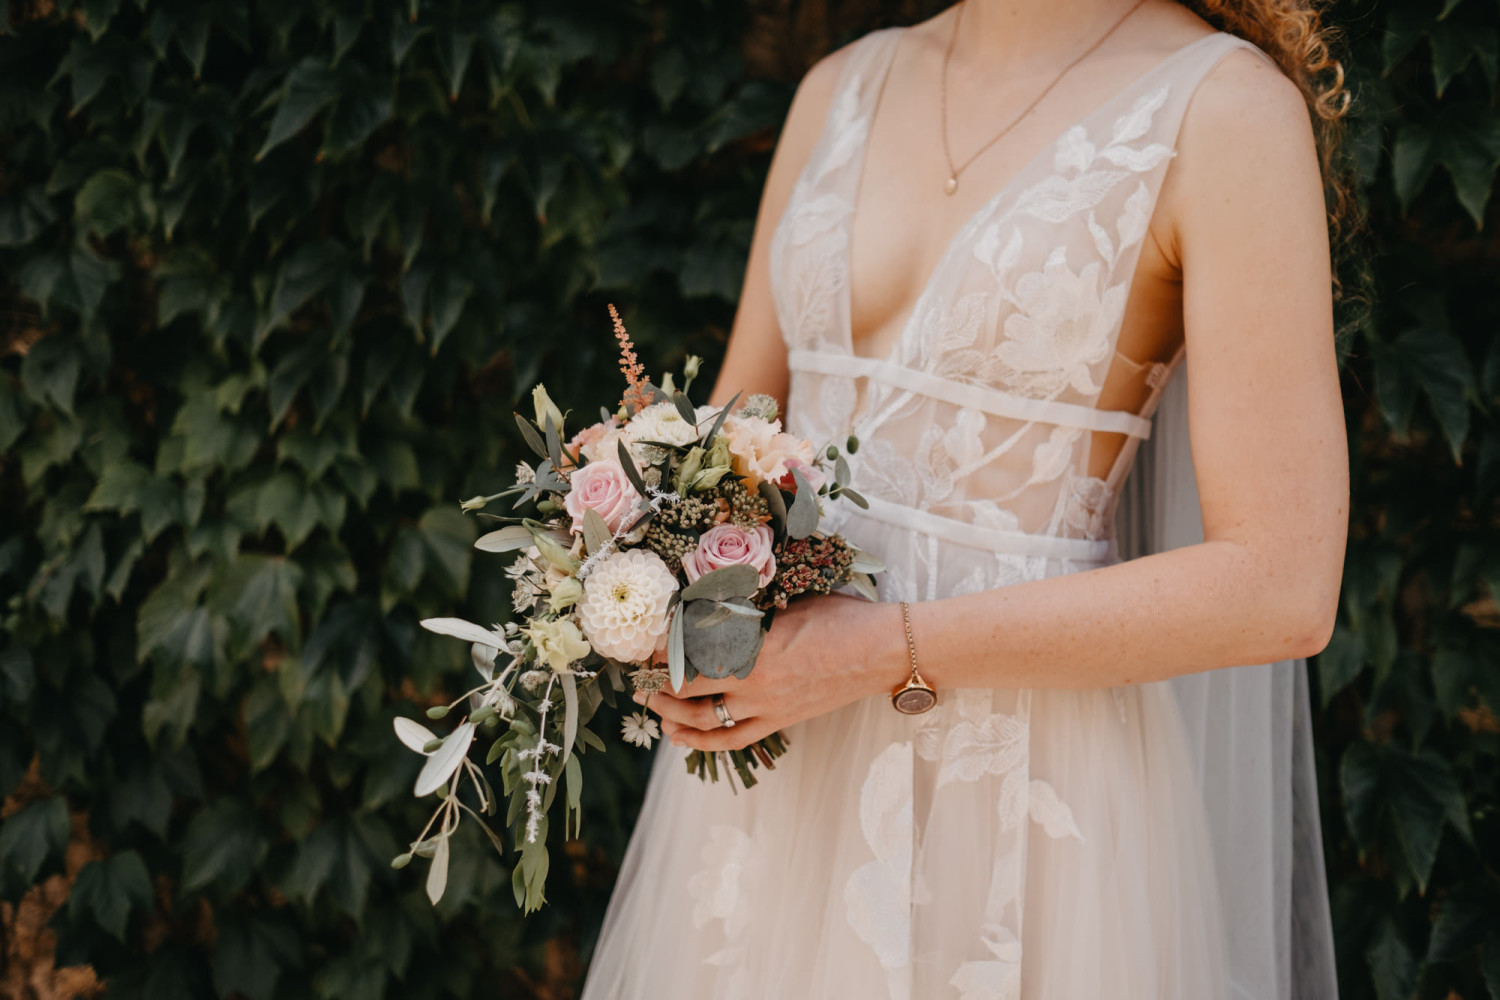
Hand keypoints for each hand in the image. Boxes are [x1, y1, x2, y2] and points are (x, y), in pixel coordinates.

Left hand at [633, 593, 901, 751]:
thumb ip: (749, 607)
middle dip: (656, 682)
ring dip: (669, 713)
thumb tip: (710, 602)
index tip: (645, 644)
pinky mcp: (779, 722)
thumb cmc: (840, 617)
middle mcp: (753, 678)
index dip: (661, 650)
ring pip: (702, 719)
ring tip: (651, 703)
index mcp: (753, 641)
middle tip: (639, 675)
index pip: (689, 650)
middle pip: (686, 687)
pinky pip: (731, 740)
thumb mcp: (789, 599)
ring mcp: (766, 706)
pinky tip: (678, 737)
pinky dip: (699, 742)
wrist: (882, 650)